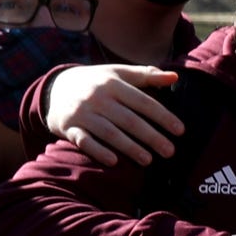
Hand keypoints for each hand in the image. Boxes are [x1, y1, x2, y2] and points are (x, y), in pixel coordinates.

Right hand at [46, 64, 183, 166]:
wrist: (55, 88)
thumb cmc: (97, 82)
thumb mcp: (119, 73)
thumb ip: (146, 76)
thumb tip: (175, 78)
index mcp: (113, 83)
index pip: (143, 101)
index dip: (162, 116)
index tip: (180, 131)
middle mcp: (98, 97)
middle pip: (129, 120)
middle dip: (151, 136)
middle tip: (170, 152)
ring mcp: (82, 113)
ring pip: (109, 132)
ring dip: (130, 147)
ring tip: (149, 160)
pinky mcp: (68, 127)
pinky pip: (84, 141)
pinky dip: (98, 151)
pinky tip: (115, 161)